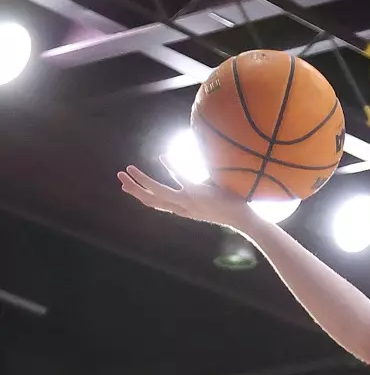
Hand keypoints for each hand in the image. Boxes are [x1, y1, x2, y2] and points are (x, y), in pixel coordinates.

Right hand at [117, 163, 253, 230]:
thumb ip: (196, 188)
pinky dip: (172, 168)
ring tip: (129, 169)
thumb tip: (194, 176)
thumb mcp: (207, 197)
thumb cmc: (228, 206)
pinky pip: (182, 179)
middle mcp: (183, 209)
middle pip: (152, 201)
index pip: (157, 204)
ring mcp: (190, 202)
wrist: (244, 219)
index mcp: (184, 210)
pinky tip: (163, 156)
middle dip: (134, 189)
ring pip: (160, 193)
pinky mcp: (198, 195)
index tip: (127, 187)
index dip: (140, 195)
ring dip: (143, 181)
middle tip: (119, 177)